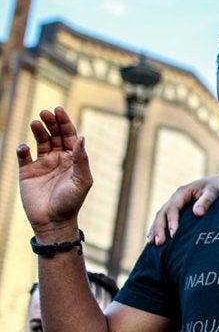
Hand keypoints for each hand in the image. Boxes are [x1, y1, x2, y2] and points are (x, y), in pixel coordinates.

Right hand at [16, 107, 91, 236]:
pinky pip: (23, 157)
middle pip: (55, 135)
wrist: (54, 221)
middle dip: (51, 123)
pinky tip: (24, 147)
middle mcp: (58, 159)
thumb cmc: (72, 202)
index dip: (65, 122)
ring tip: (36, 123)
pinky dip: (22, 150)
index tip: (59, 110)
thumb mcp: (82, 181)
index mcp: (73, 159)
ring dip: (38, 131)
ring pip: (40, 142)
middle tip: (46, 113)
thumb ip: (82, 159)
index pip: (70, 136)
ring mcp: (42, 164)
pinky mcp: (27, 172)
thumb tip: (82, 138)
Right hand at [146, 173, 218, 244]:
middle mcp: (175, 198)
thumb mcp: (214, 192)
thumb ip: (207, 201)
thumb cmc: (217, 188)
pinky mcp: (176, 210)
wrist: (218, 184)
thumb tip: (197, 213)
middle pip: (162, 213)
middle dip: (159, 228)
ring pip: (160, 216)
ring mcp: (174, 204)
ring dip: (155, 229)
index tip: (174, 234)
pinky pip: (163, 219)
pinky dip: (158, 228)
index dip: (172, 221)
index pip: (173, 207)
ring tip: (152, 243)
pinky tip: (153, 239)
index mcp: (182, 192)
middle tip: (158, 243)